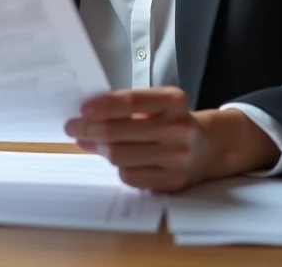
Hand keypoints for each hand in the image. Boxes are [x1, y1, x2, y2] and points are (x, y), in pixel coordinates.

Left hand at [64, 87, 278, 191]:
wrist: (210, 147)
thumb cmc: (172, 121)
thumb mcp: (157, 104)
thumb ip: (126, 106)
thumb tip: (85, 115)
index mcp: (173, 101)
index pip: (131, 101)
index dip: (103, 105)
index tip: (82, 109)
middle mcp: (178, 128)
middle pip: (119, 132)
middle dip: (89, 129)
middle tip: (72, 126)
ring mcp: (177, 157)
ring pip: (121, 156)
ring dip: (98, 148)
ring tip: (87, 140)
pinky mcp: (173, 181)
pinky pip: (131, 177)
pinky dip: (117, 167)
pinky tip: (115, 158)